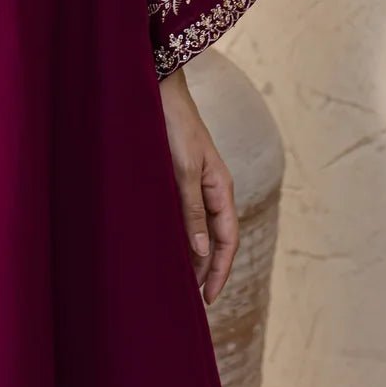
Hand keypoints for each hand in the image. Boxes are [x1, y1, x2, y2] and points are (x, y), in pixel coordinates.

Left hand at [158, 69, 239, 305]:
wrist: (157, 87)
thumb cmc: (172, 124)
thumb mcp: (183, 170)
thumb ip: (193, 211)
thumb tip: (204, 252)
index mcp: (221, 187)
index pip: (228, 240)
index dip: (221, 271)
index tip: (209, 299)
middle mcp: (212, 188)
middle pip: (216, 238)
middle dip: (208, 269)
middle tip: (194, 300)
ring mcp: (195, 181)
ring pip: (200, 227)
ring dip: (194, 253)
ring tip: (180, 281)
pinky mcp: (177, 174)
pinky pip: (184, 213)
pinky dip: (180, 233)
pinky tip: (166, 245)